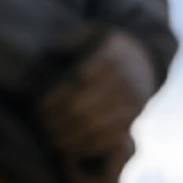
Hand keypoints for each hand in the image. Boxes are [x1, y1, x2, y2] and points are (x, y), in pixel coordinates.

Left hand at [38, 30, 155, 182]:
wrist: (145, 60)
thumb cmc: (107, 46)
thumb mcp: (92, 32)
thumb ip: (72, 39)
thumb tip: (53, 53)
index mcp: (109, 58)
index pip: (76, 84)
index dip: (54, 99)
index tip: (37, 108)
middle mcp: (123, 82)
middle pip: (83, 108)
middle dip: (58, 121)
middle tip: (40, 127)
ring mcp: (131, 102)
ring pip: (95, 127)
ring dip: (70, 138)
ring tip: (51, 141)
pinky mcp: (134, 118)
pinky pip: (110, 138)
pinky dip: (89, 147)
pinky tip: (72, 150)